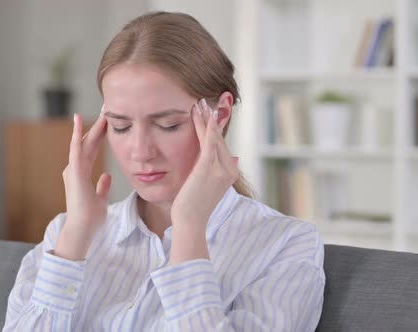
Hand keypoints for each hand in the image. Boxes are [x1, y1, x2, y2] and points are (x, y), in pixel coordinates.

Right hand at [55, 108, 110, 259]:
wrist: (82, 229)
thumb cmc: (90, 217)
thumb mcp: (100, 198)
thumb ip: (102, 186)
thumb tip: (106, 176)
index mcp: (81, 173)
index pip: (92, 149)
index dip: (99, 135)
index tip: (107, 122)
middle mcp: (75, 168)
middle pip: (88, 142)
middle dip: (98, 126)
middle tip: (105, 109)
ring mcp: (73, 169)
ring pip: (83, 142)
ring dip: (92, 125)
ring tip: (101, 111)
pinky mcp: (73, 171)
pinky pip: (75, 148)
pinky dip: (76, 133)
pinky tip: (78, 119)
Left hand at [170, 98, 239, 229]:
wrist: (190, 221)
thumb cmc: (192, 206)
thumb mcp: (204, 185)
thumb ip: (211, 170)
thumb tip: (220, 157)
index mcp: (229, 173)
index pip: (221, 145)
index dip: (215, 127)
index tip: (210, 112)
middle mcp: (229, 169)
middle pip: (219, 139)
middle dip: (212, 118)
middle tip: (204, 101)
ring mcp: (221, 169)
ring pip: (213, 138)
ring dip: (207, 118)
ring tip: (200, 102)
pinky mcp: (208, 169)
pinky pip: (209, 143)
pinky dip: (206, 127)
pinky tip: (202, 114)